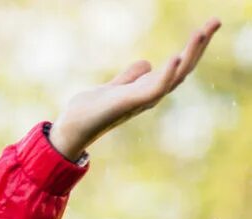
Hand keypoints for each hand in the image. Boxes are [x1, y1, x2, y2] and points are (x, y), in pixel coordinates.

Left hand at [49, 18, 220, 161]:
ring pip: (176, 75)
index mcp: (148, 87)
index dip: (193, 48)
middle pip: (184, 67)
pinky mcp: (132, 103)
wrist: (72, 127)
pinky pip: (156, 88)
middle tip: (216, 21)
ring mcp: (144, 99)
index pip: (178, 64)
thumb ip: (130, 76)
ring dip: (191, 54)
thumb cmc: (91, 110)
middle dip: (200, 45)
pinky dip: (167, 73)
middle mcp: (151, 94)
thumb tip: (147, 64)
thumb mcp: (114, 86)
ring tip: (202, 33)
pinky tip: (175, 57)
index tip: (205, 28)